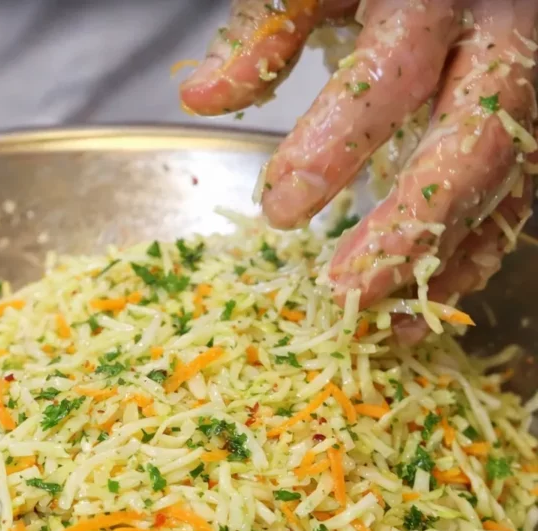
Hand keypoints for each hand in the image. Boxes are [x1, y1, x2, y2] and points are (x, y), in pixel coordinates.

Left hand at [180, 0, 537, 337]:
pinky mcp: (523, 132)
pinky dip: (469, 259)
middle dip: (407, 229)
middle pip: (471, 146)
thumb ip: (266, 31)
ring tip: (386, 322)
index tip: (279, 208)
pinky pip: (512, 200)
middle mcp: (495, 43)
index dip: (337, 144)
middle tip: (346, 290)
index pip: (391, 75)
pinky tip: (422, 305)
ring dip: (443, 263)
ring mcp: (520, 93)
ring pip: (500, 186)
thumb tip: (200, 97)